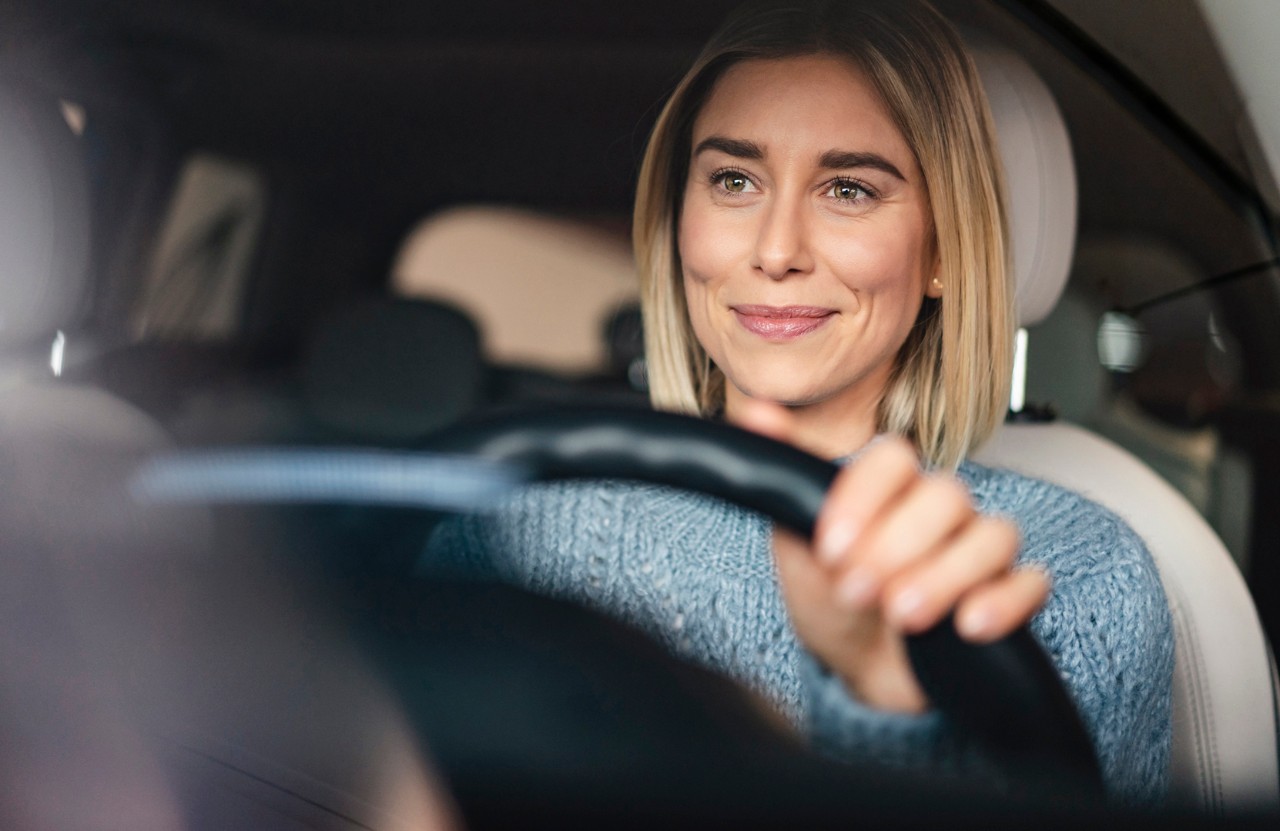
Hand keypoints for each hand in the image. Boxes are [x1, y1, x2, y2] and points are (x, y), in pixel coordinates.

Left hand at [732, 399, 1049, 713]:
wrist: (856, 668)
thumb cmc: (830, 594)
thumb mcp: (793, 536)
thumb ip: (783, 472)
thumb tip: (756, 409)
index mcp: (890, 487)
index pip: (894, 459)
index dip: (865, 498)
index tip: (829, 546)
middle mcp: (940, 509)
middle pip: (946, 496)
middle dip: (896, 547)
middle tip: (855, 589)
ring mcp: (978, 550)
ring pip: (992, 536)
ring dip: (945, 575)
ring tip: (902, 614)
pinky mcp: (1006, 596)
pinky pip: (1030, 584)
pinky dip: (1004, 601)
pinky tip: (968, 625)